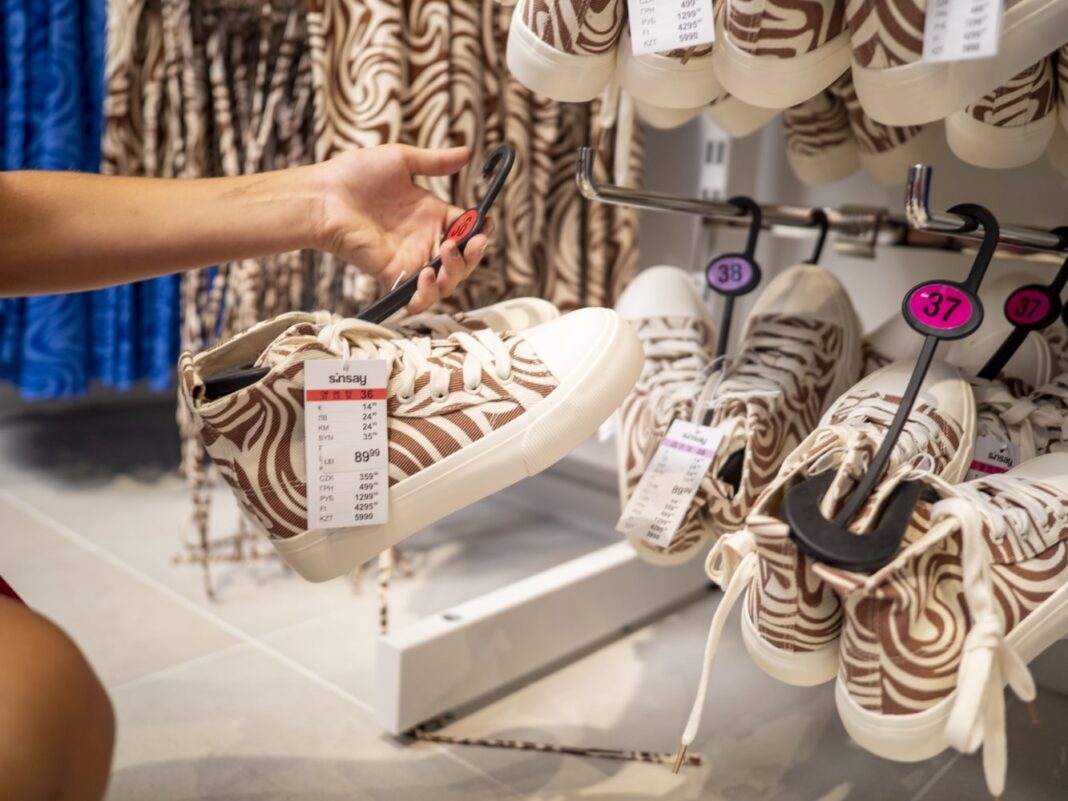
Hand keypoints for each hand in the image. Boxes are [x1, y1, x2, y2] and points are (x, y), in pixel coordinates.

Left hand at [314, 144, 492, 313]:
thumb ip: (436, 161)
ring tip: (449, 250)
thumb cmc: (355, 174)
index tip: (486, 222)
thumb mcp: (402, 160)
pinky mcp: (393, 276)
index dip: (480, 230)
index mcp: (431, 216)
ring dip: (457, 271)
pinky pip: (419, 298)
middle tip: (473, 242)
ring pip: (448, 282)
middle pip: (463, 259)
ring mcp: (410, 261)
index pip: (467, 230)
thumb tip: (468, 153)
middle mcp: (424, 241)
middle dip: (475, 253)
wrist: (323, 195)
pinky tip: (428, 273)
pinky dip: (429, 292)